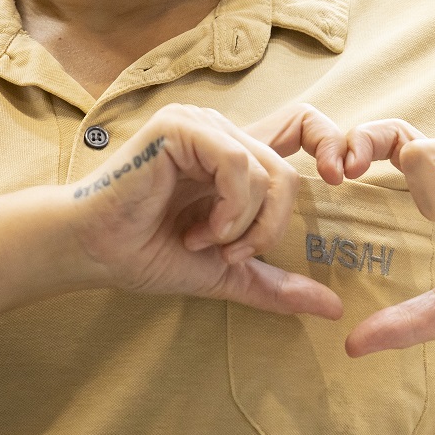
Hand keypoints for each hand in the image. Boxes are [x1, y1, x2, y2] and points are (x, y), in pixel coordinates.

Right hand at [61, 102, 345, 318]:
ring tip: (205, 244)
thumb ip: (274, 284)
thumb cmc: (145, 254)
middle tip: (235, 255)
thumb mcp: (226, 273)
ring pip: (266, 171)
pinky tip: (198, 231)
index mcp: (234, 158)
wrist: (93, 252)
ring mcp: (200, 126)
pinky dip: (228, 210)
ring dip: (244, 224)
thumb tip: (332, 309)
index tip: (341, 180)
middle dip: (272, 225)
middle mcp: (221, 134)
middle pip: (289, 169)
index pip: (302, 125)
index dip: (331, 141)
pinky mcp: (180, 128)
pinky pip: (236, 165)